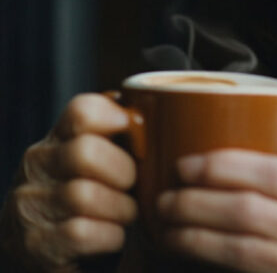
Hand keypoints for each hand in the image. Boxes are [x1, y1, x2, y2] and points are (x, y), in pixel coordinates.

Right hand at [1, 94, 137, 270]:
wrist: (51, 251)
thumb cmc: (92, 199)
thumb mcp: (100, 163)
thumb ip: (120, 139)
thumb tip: (160, 113)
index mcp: (58, 139)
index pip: (82, 111)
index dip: (114, 117)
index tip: (134, 134)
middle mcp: (37, 166)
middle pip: (86, 151)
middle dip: (123, 171)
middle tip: (133, 185)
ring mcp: (31, 204)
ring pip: (85, 195)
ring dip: (120, 208)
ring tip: (127, 214)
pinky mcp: (35, 243)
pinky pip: (81, 232)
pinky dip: (109, 236)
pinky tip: (114, 236)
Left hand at [157, 150, 276, 272]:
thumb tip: (241, 167)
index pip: (273, 173)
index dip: (224, 166)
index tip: (189, 163)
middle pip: (248, 212)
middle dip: (196, 203)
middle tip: (165, 195)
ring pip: (241, 249)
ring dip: (195, 236)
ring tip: (168, 225)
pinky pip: (249, 272)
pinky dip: (215, 261)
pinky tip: (192, 251)